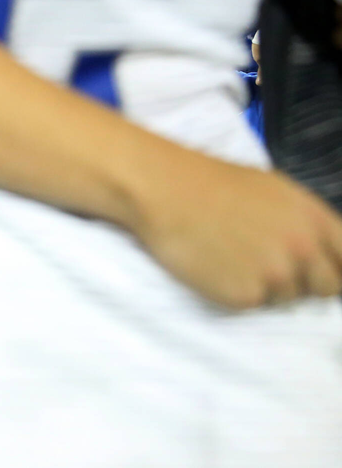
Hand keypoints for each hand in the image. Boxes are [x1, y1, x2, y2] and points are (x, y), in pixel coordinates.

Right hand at [133, 163, 341, 309]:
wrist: (164, 189)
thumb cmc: (213, 183)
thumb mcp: (275, 190)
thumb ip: (307, 222)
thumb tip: (323, 252)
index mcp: (315, 218)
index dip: (338, 269)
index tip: (319, 271)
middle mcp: (304, 249)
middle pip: (328, 288)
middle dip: (305, 282)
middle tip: (268, 264)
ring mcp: (276, 275)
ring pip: (288, 299)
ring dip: (266, 287)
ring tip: (232, 257)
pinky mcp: (245, 295)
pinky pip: (253, 304)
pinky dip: (236, 291)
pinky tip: (216, 267)